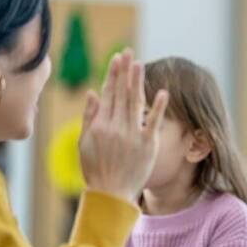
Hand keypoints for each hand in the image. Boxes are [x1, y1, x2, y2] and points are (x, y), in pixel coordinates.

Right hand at [79, 49, 168, 202]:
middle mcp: (115, 127)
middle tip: (129, 52)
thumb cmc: (96, 169)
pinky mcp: (148, 145)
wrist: (111, 194)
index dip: (113, 75)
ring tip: (140, 64)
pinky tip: (162, 92)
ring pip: (135, 103)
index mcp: (100, 125)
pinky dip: (158, 107)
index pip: (108, 94)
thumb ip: (89, 117)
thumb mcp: (84, 143)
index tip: (117, 59)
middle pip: (121, 94)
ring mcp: (132, 136)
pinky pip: (154, 123)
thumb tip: (93, 92)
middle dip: (125, 71)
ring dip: (138, 82)